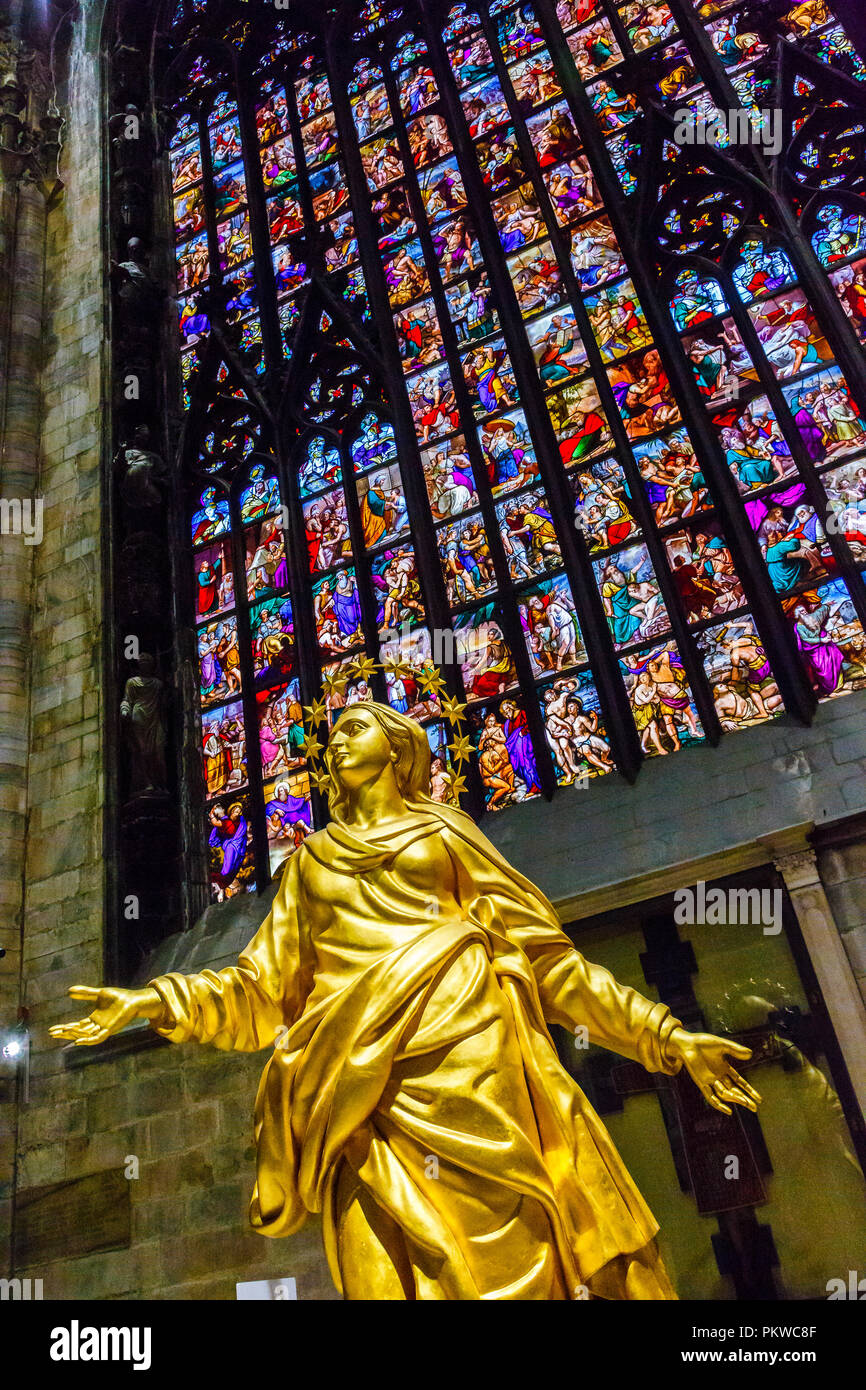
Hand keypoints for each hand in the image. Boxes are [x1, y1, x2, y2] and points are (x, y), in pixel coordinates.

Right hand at [48, 984, 163, 1046]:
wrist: (133, 999)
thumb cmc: (119, 997)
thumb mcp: (99, 994)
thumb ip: (85, 993)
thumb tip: (69, 990)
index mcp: (94, 1019)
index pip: (76, 1025)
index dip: (64, 1027)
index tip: (52, 1029)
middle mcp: (97, 1025)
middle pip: (78, 1032)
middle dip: (65, 1033)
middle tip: (52, 1033)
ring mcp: (103, 1028)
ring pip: (85, 1035)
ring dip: (73, 1034)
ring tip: (62, 1031)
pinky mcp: (110, 1029)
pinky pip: (97, 1038)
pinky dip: (87, 1041)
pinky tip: (77, 1041)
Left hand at [667, 1026, 761, 1114]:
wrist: (687, 1044)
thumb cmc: (703, 1043)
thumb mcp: (723, 1045)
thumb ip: (736, 1050)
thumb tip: (751, 1054)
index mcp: (724, 1068)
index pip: (739, 1082)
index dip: (749, 1090)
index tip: (759, 1099)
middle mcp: (718, 1077)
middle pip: (734, 1091)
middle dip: (744, 1099)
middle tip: (755, 1108)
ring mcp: (710, 1081)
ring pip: (725, 1094)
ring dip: (735, 1099)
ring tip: (746, 1103)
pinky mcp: (702, 1083)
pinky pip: (711, 1097)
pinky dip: (719, 1104)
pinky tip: (728, 1111)